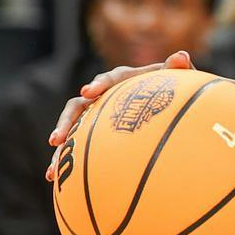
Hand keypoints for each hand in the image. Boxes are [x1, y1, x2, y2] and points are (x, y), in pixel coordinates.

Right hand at [47, 51, 195, 177]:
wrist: (168, 105)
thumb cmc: (175, 90)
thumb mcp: (178, 80)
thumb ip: (177, 69)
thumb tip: (182, 56)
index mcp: (123, 80)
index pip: (109, 79)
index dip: (99, 84)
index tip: (89, 92)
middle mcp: (103, 96)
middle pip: (79, 105)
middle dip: (66, 121)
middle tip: (56, 139)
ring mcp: (95, 114)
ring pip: (71, 127)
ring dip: (60, 146)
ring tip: (52, 169)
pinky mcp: (92, 131)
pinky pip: (75, 144)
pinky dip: (65, 159)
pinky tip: (54, 178)